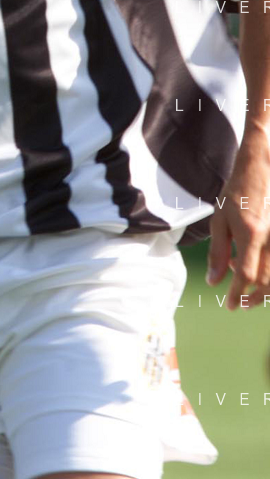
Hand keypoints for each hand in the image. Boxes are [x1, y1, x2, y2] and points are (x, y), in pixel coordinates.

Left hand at [207, 130, 269, 309]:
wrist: (259, 172)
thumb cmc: (235, 195)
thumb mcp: (219, 221)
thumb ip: (217, 252)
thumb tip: (214, 281)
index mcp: (250, 233)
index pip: (245, 274)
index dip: (237, 293)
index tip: (230, 306)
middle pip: (266, 280)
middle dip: (252, 296)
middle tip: (240, 303)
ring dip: (263, 289)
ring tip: (248, 292)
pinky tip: (258, 272)